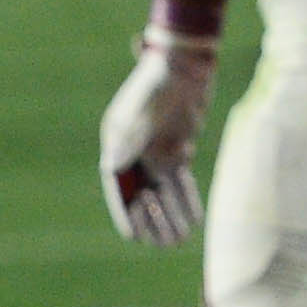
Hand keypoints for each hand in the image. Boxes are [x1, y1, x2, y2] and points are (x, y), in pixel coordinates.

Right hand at [97, 28, 219, 245]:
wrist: (186, 62)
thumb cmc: (159, 82)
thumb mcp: (142, 110)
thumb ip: (129, 139)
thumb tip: (111, 168)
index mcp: (117, 141)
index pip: (118, 184)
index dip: (124, 211)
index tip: (133, 236)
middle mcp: (135, 149)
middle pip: (141, 192)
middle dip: (151, 220)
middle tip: (160, 245)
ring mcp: (156, 149)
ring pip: (163, 191)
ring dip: (171, 215)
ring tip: (178, 241)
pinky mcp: (178, 146)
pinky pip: (181, 180)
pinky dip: (187, 199)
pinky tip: (194, 220)